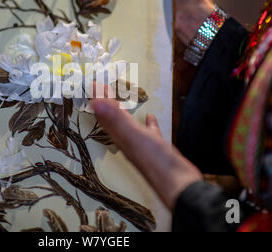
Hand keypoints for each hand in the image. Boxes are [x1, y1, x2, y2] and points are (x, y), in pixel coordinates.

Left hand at [91, 92, 202, 209]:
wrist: (180, 187)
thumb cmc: (157, 164)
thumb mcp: (134, 137)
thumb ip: (115, 120)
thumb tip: (96, 103)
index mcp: (121, 137)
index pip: (105, 114)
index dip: (98, 99)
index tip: (92, 85)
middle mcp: (128, 141)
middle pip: (113, 118)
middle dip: (107, 103)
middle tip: (101, 90)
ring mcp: (143, 145)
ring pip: (128, 124)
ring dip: (123, 112)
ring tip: (119, 101)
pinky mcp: (158, 149)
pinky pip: (149, 132)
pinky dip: (148, 124)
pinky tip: (150, 118)